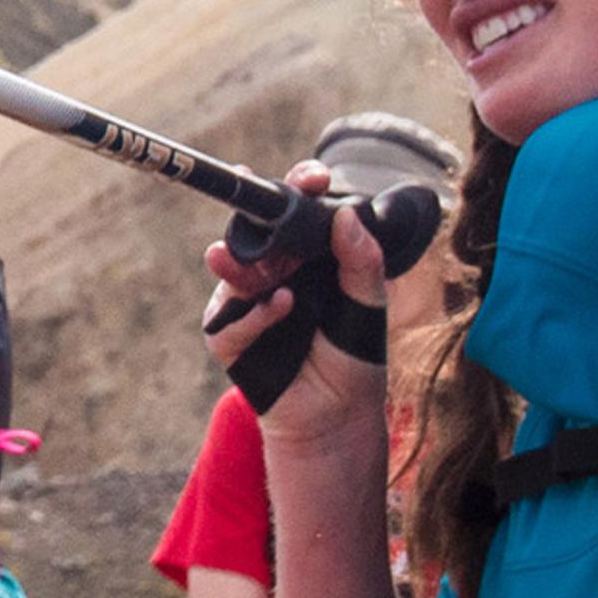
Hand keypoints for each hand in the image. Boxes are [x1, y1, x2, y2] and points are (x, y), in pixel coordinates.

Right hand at [201, 161, 388, 450]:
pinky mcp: (228, 338)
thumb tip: (346, 215)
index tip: (315, 180)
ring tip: (238, 259)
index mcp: (303, 257)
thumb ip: (362, 262)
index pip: (296, 213)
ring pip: (231, 271)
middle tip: (265, 205)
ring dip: (235, 263)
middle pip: (254, 233)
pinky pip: (231, 319)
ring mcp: (244, 303)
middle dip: (256, 219)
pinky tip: (280, 306)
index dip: (299, 189)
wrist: (336, 417)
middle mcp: (270, 272)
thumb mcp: (369, 306)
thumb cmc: (352, 359)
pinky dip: (254, 313)